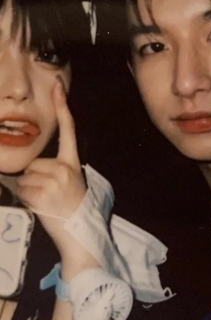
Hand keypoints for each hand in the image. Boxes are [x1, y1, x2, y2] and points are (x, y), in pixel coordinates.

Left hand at [17, 78, 86, 258]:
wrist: (79, 234)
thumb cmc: (74, 209)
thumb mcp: (73, 183)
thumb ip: (59, 169)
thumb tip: (36, 167)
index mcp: (74, 164)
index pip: (69, 130)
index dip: (62, 106)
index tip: (57, 86)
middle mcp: (65, 167)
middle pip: (34, 162)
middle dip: (35, 177)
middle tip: (50, 194)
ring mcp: (53, 179)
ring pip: (26, 175)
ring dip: (30, 189)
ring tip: (47, 201)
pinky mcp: (40, 191)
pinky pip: (22, 188)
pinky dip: (26, 198)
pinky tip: (42, 206)